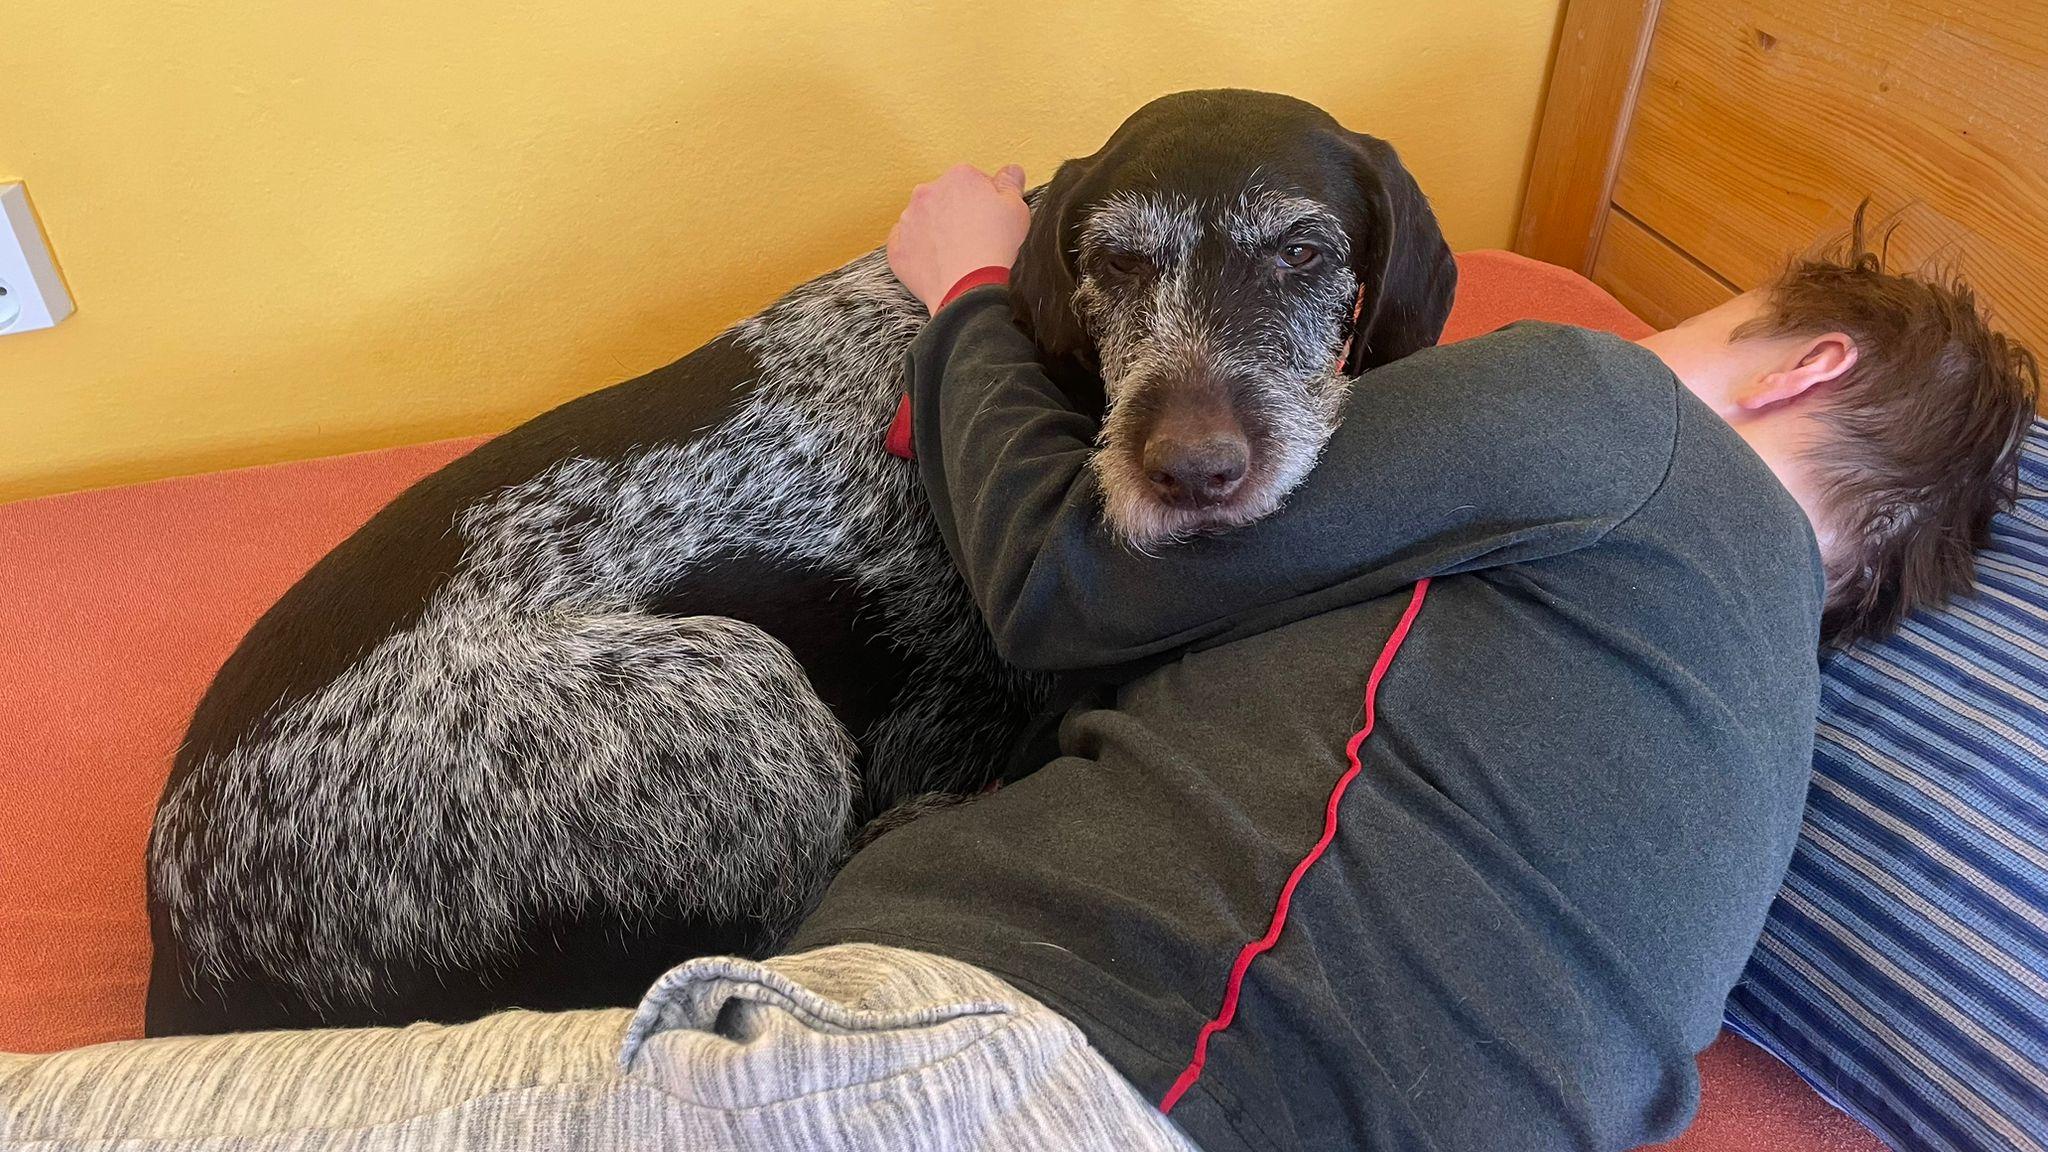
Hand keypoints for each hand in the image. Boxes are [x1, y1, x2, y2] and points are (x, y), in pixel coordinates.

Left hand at [887, 163, 1030, 314]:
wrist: (970, 287)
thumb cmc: (994, 248)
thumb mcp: (1017, 208)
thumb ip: (1010, 184)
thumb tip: (1010, 171)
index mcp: (959, 177)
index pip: (972, 181)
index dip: (984, 201)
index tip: (990, 218)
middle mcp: (928, 193)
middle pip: (944, 197)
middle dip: (957, 212)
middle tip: (975, 236)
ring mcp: (908, 220)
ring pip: (923, 219)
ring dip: (936, 230)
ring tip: (956, 253)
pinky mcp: (897, 248)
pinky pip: (904, 244)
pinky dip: (917, 250)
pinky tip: (935, 261)